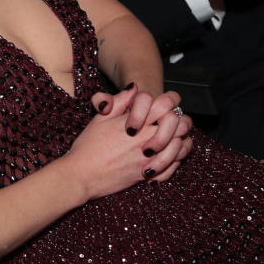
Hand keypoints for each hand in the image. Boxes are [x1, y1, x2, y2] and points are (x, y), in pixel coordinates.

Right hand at [66, 86, 184, 200]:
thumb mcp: (100, 118)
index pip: (166, 103)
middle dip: (179, 120)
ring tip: (170, 139)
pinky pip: (175, 166)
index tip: (162, 104)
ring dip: (179, 140)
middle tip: (170, 121)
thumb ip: (119, 101)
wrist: (82, 175)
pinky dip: (175, 160)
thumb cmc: (87, 147)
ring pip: (182, 146)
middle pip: (181, 124)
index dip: (169, 100)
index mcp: (136, 122)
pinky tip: (165, 156)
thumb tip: (134, 88)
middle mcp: (147, 139)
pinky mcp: (150, 175)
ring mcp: (151, 158)